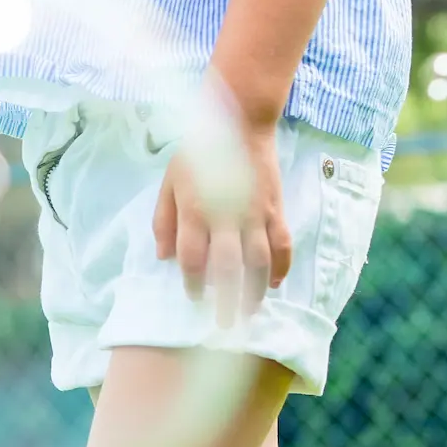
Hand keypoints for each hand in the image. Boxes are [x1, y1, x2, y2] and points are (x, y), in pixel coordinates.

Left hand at [155, 119, 286, 322]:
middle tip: (225, 324)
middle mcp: (226, 216)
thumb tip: (164, 258)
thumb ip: (164, 220)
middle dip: (227, 301)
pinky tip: (273, 284)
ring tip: (250, 312)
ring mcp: (255, 214)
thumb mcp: (169, 181)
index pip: (193, 258)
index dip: (193, 283)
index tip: (193, 297)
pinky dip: (281, 267)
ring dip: (255, 291)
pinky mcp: (275, 209)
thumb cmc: (198, 152)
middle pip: (229, 269)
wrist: (240, 122)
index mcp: (195, 210)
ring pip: (260, 262)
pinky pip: (283, 245)